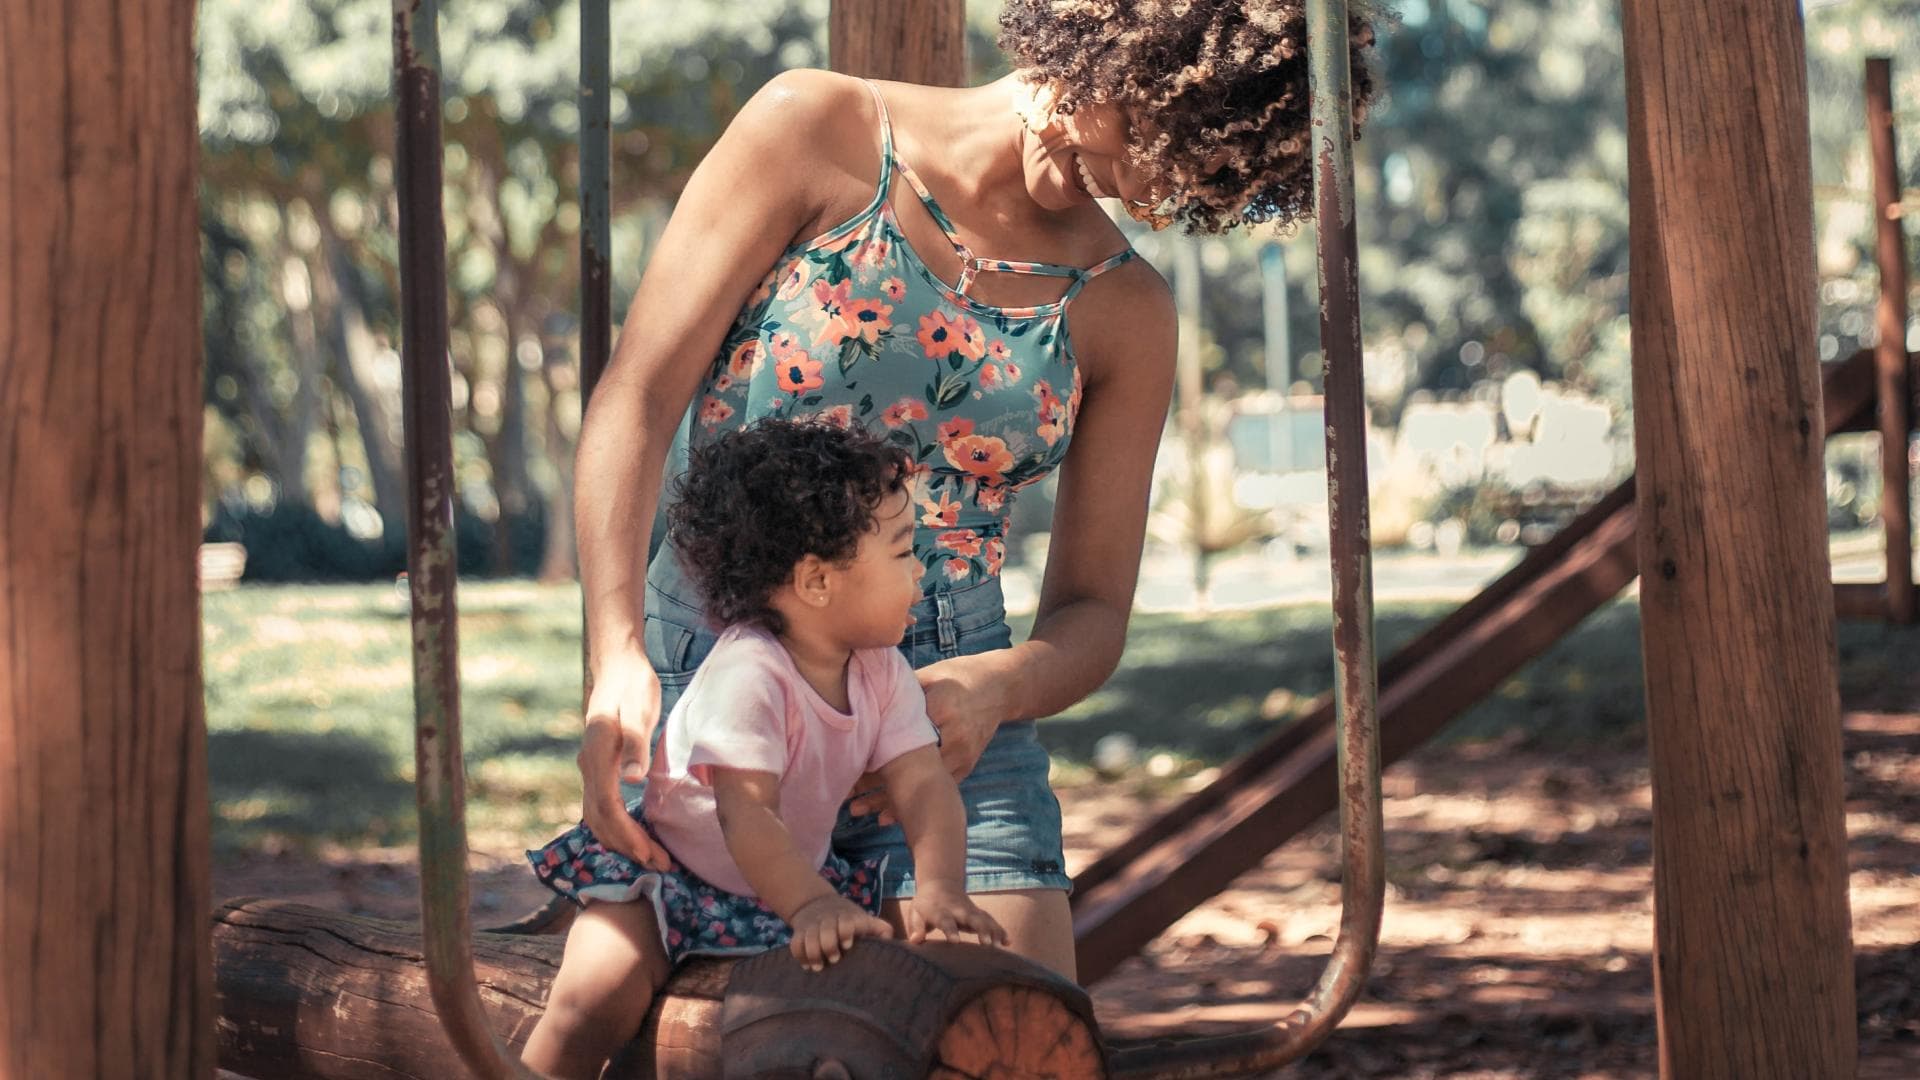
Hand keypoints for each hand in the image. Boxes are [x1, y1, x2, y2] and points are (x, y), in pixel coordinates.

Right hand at [577, 644, 672, 870]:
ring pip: (598, 818)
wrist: (618, 667)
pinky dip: (617, 829)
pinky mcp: (600, 768)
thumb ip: (635, 744)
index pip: (607, 809)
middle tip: (660, 866)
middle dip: (627, 848)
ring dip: (622, 842)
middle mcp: (588, 766)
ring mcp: (591, 768)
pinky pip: (602, 808)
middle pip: (600, 821)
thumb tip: (632, 779)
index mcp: (596, 756)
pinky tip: (637, 837)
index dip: (627, 836)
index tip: (650, 855)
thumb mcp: (638, 709)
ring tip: (652, 859)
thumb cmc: (632, 686)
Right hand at [788, 895, 893, 970]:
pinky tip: (807, 965)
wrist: (818, 903)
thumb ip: (881, 930)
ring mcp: (812, 926)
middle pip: (825, 932)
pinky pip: (795, 944)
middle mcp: (828, 920)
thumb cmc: (850, 919)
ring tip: (819, 967)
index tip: (848, 945)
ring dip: (812, 953)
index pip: (845, 922)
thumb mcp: (865, 920)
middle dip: (828, 946)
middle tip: (834, 960)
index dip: (846, 932)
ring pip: (808, 938)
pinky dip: (799, 955)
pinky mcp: (799, 932)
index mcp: (847, 918)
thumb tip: (898, 945)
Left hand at [848, 654, 1006, 820]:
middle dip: (877, 784)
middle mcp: (954, 736)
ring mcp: (963, 754)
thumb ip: (898, 692)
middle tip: (847, 797)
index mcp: (941, 708)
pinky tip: (887, 816)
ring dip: (891, 800)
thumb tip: (858, 693)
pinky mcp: (966, 766)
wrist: (999, 687)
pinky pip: (936, 789)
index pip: (902, 735)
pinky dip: (913, 802)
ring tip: (858, 812)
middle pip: (910, 766)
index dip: (873, 751)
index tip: (848, 762)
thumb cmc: (957, 676)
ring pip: (922, 784)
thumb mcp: (927, 676)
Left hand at [905, 885, 1009, 947]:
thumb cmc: (925, 905)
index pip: (946, 921)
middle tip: (987, 944)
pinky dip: (1000, 931)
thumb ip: (916, 926)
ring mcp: (971, 911)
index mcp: (940, 911)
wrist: (940, 884)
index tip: (955, 941)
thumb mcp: (915, 912)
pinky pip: (992, 921)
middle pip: (972, 918)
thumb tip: (914, 940)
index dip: (950, 930)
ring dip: (994, 931)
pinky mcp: (979, 914)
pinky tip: (1009, 942)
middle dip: (980, 930)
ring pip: (985, 919)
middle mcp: (959, 910)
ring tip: (1001, 947)